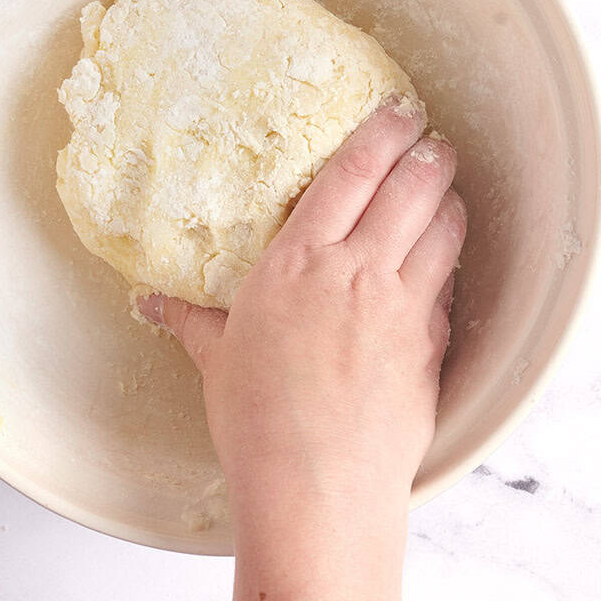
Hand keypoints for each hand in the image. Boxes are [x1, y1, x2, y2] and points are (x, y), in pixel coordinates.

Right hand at [138, 101, 465, 600]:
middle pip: (410, 189)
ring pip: (443, 230)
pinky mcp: (430, 346)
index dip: (380, 134)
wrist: (316, 489)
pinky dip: (450, 262)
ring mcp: (401, 308)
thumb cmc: (258, 424)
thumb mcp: (218, 361)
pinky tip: (445, 258)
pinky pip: (448, 287)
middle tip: (432, 137)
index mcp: (299, 263)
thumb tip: (149, 304)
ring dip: (450, 199)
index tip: (398, 111)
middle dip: (426, 153)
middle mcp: (356, 272)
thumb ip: (190, 321)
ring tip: (447, 183)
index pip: (350, 175)